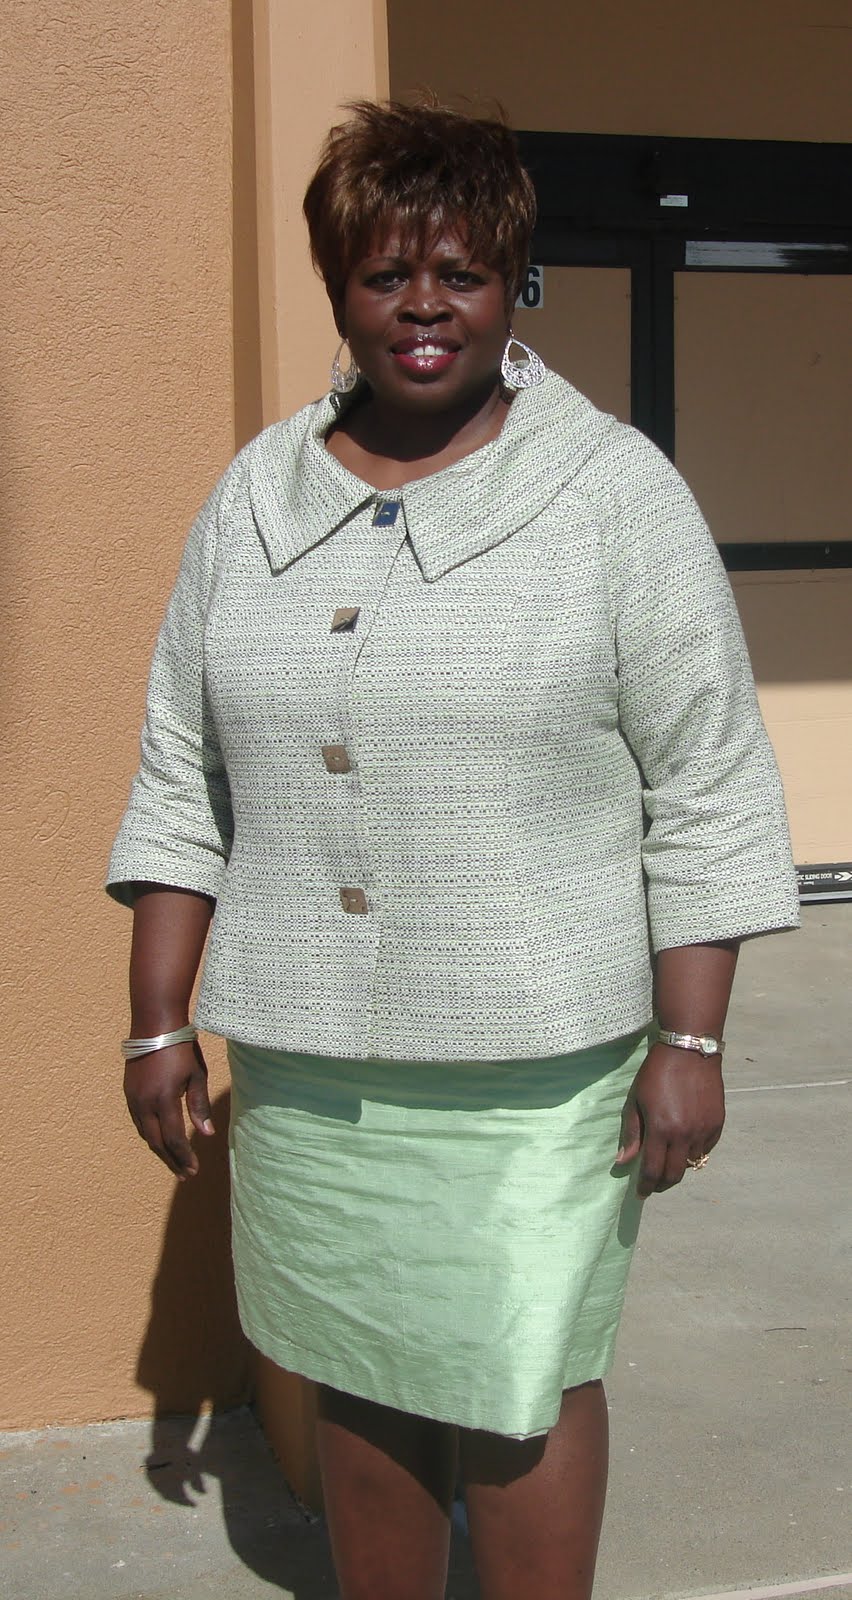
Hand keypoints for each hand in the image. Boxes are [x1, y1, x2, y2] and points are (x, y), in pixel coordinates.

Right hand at [124, 1039, 214, 1178]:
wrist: (154, 1025)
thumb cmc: (181, 1049)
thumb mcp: (196, 1076)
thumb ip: (199, 1107)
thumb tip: (207, 1134)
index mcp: (164, 1100)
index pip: (174, 1139)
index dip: (184, 1157)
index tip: (193, 1170)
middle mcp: (145, 1104)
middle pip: (157, 1142)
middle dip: (171, 1160)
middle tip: (184, 1174)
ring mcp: (133, 1099)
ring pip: (145, 1134)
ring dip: (160, 1149)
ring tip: (174, 1161)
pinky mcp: (129, 1093)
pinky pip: (138, 1122)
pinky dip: (150, 1134)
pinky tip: (160, 1138)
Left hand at [615, 1041, 724, 1196]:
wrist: (689, 1050)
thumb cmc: (656, 1073)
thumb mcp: (636, 1100)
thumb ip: (633, 1133)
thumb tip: (623, 1161)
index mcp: (661, 1129)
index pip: (652, 1170)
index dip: (645, 1186)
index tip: (640, 1194)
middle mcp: (684, 1134)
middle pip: (674, 1175)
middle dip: (662, 1184)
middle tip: (654, 1184)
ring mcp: (704, 1130)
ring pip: (692, 1163)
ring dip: (679, 1166)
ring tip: (668, 1160)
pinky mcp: (717, 1123)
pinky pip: (706, 1148)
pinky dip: (694, 1152)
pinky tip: (685, 1144)